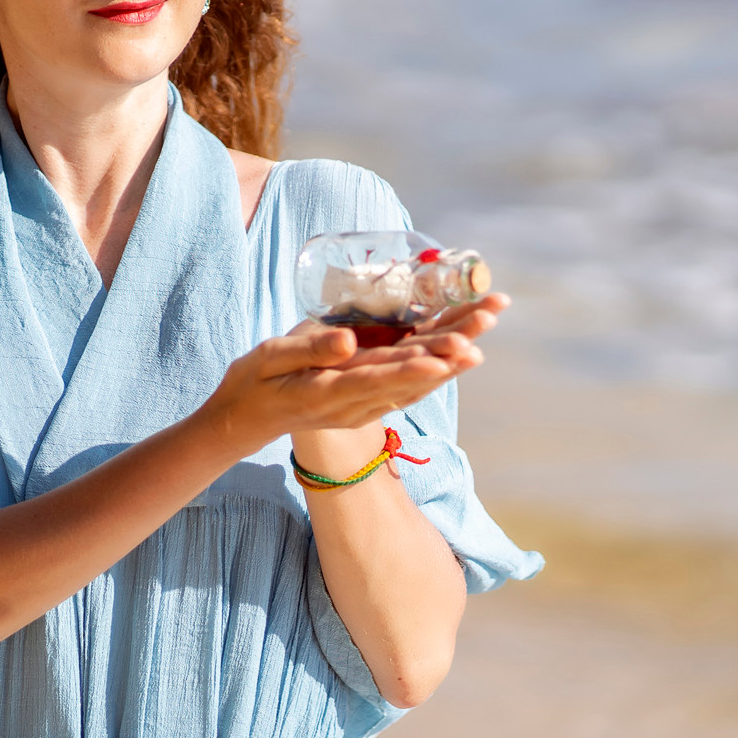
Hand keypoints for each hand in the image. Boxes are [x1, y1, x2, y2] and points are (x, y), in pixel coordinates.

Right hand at [198, 301, 496, 457]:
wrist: (249, 419)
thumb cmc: (256, 381)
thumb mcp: (270, 359)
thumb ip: (308, 349)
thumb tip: (347, 339)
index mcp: (329, 392)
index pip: (379, 379)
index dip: (416, 368)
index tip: (450, 355)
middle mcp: (356, 404)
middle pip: (412, 376)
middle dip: (453, 347)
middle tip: (488, 318)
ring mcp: (366, 405)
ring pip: (420, 380)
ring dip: (456, 352)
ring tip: (488, 320)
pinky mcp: (371, 400)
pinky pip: (412, 383)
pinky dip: (441, 364)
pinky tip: (466, 345)